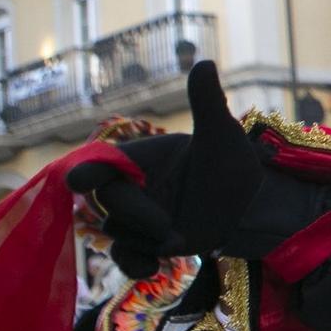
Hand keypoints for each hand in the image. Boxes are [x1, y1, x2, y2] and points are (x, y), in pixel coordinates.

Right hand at [66, 62, 260, 278]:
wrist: (251, 204)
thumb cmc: (232, 163)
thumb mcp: (222, 133)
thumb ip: (206, 102)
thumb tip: (204, 62)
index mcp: (138, 158)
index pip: (99, 165)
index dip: (87, 172)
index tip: (79, 180)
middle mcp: (131, 188)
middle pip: (109, 203)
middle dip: (135, 214)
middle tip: (169, 226)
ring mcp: (138, 218)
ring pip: (118, 232)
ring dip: (143, 239)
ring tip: (177, 239)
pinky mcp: (149, 243)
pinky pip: (127, 256)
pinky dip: (135, 264)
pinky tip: (153, 269)